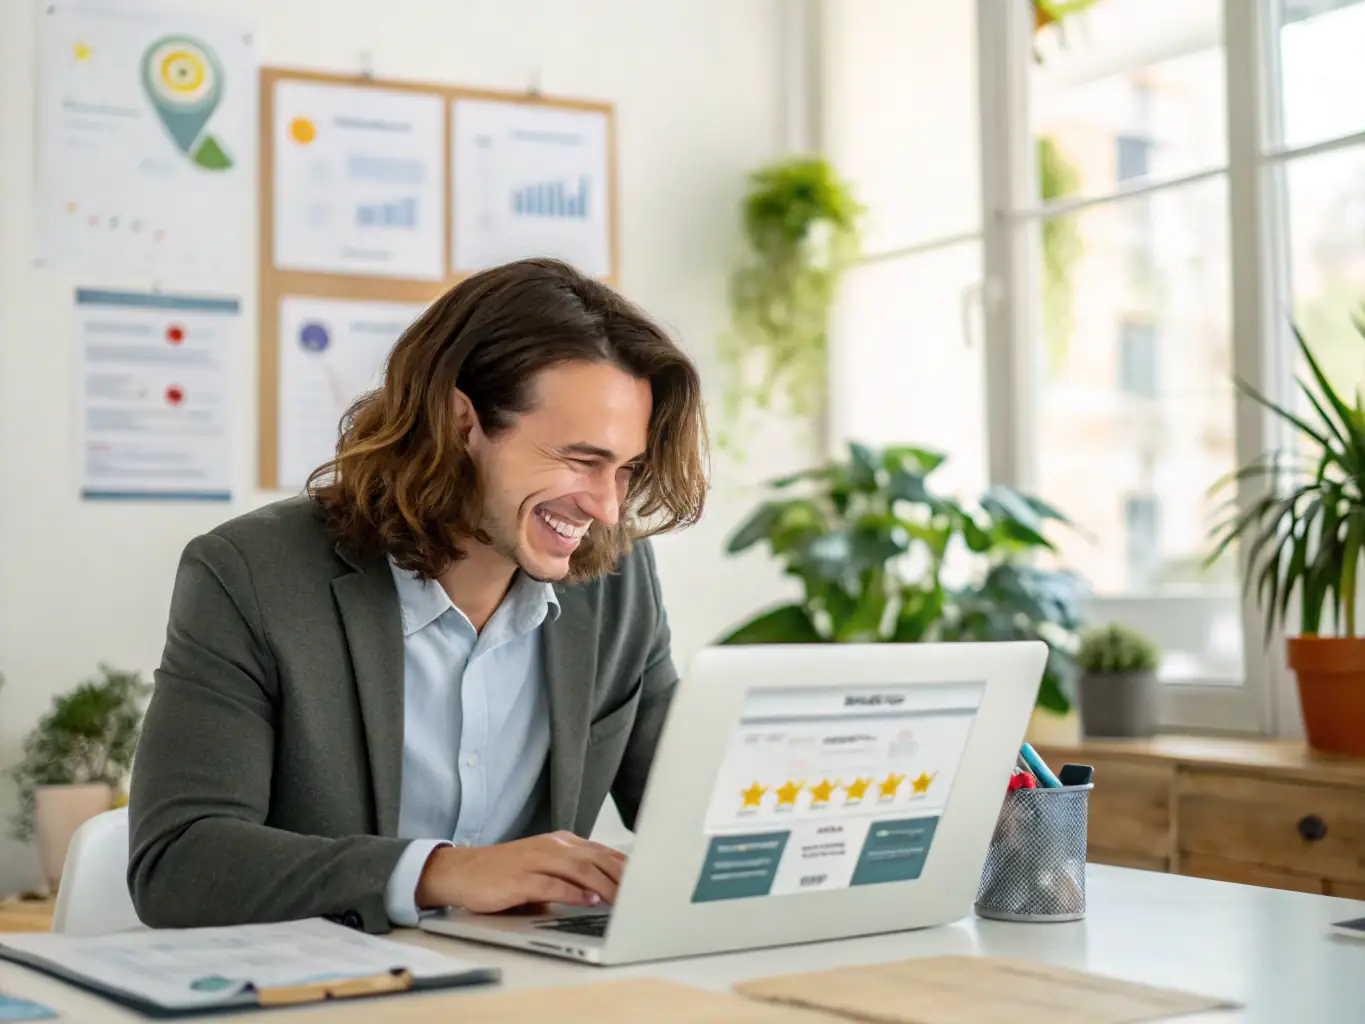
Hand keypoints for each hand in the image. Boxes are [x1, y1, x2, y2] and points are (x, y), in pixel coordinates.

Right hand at [415, 831, 626, 913]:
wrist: (461, 871)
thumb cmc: (504, 873)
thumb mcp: (542, 868)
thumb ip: (570, 876)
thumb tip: (603, 893)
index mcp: (560, 842)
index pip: (601, 852)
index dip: (625, 866)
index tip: (647, 880)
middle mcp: (551, 846)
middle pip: (596, 858)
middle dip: (622, 876)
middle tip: (643, 892)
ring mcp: (535, 860)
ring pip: (579, 869)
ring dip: (605, 885)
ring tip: (624, 900)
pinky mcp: (520, 878)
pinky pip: (553, 884)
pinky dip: (574, 893)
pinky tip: (590, 901)